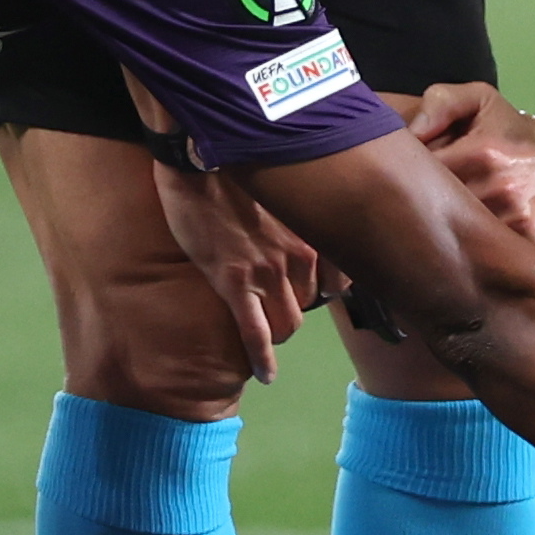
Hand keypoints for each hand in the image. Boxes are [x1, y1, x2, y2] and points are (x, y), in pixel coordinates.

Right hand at [152, 159, 322, 382]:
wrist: (199, 159)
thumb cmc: (237, 169)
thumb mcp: (284, 193)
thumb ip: (300, 221)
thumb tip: (300, 241)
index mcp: (313, 231)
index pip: (335, 283)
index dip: (318, 295)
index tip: (307, 296)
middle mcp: (299, 254)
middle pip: (308, 307)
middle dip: (292, 313)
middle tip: (274, 312)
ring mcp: (268, 271)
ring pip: (287, 325)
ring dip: (276, 332)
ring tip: (264, 335)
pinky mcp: (236, 283)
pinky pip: (255, 334)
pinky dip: (262, 359)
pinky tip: (265, 375)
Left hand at [406, 82, 534, 253]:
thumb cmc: (517, 133)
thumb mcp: (481, 100)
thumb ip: (440, 103)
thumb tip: (411, 133)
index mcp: (481, 152)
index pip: (421, 173)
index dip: (409, 178)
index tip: (408, 179)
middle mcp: (499, 188)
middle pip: (438, 210)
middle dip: (425, 208)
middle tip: (423, 205)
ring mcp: (518, 220)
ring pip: (463, 237)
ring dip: (451, 234)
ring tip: (448, 225)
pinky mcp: (533, 244)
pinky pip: (492, 256)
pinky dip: (479, 253)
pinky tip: (474, 244)